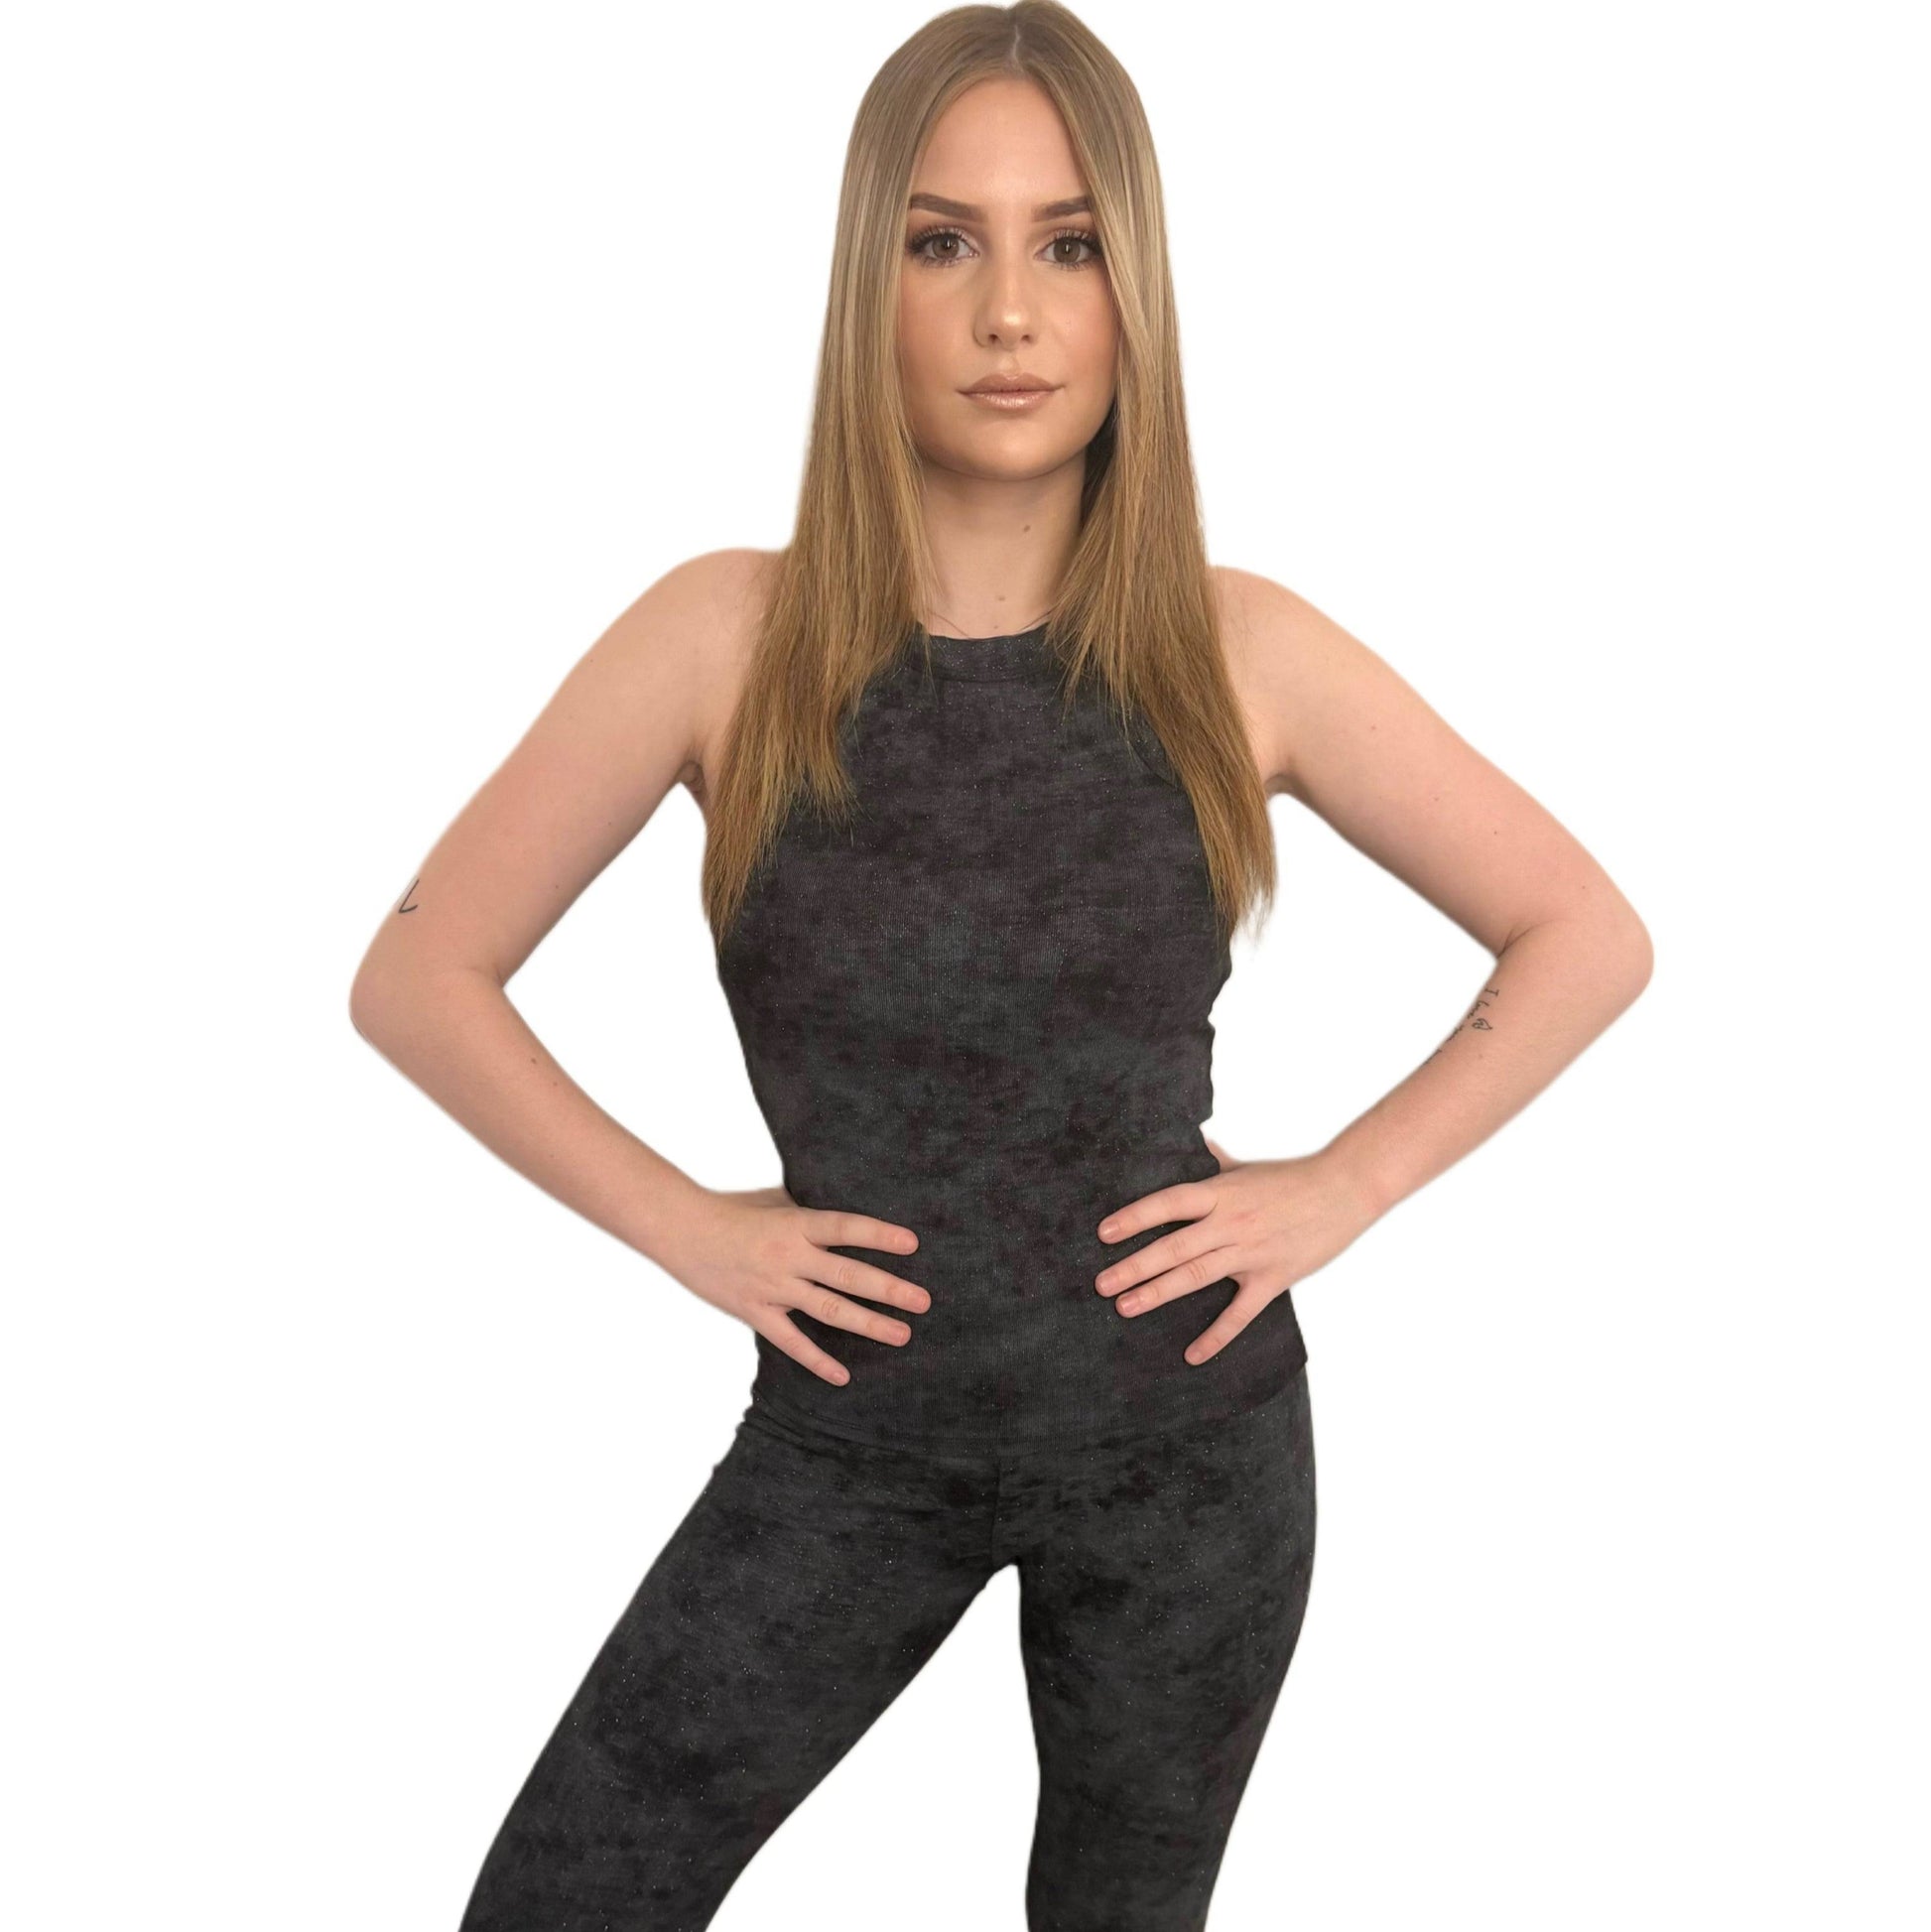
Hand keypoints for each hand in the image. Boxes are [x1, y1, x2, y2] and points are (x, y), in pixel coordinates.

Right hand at [655, 1183, 929, 1387]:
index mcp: (795, 1223)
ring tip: (902, 1335)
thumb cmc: (732, 1210)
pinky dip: (817, 1361)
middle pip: (847, 1275)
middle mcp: (789, 1257)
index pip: (846, 1228)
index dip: (879, 1235)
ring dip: (868, 1323)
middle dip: (889, 1289)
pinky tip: (842, 1376)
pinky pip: (791, 1341)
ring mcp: (773, 1287)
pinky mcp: (755, 1311)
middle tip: (924, 1301)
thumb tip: (848, 1219)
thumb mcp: (775, 1200)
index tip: (913, 1244)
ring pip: (828, 1310)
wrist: (681, 1230)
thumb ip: (810, 1212)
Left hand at [1094, 1139, 1381, 1364]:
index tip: (1104, 1233)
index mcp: (1220, 1193)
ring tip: (1125, 1307)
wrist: (1344, 1190)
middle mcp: (1230, 1223)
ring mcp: (1250, 1253)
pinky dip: (1216, 1337)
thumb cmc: (1292, 1178)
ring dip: (1157, 1293)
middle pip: (1173, 1247)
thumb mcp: (1245, 1168)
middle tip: (1101, 1284)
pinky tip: (1192, 1356)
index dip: (1134, 1218)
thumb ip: (1212, 1162)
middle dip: (1134, 1266)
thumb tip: (1190, 1140)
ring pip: (1195, 1276)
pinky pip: (1240, 1314)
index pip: (1167, 1204)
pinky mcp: (1272, 1279)